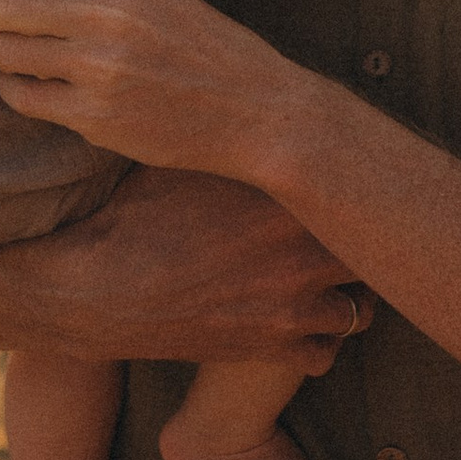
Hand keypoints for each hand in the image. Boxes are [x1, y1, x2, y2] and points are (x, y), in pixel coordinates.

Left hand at [0, 0, 311, 183]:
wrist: (250, 106)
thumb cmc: (196, 38)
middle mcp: (110, 14)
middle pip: (4, 1)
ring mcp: (99, 68)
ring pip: (6, 52)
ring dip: (2, 53)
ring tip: (22, 52)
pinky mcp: (93, 115)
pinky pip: (22, 96)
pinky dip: (20, 90)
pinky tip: (41, 86)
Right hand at [0, 163, 370, 367]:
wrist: (89, 290)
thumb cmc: (132, 218)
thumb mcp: (182, 163)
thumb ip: (227, 144)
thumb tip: (249, 103)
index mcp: (282, 196)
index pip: (353, 189)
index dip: (356, 191)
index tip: (354, 188)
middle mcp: (298, 250)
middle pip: (371, 249)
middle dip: (361, 246)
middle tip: (349, 239)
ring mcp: (290, 305)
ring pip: (360, 310)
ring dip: (345, 298)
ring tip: (324, 285)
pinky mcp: (270, 350)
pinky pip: (326, 356)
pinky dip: (317, 343)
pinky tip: (296, 326)